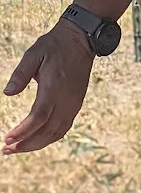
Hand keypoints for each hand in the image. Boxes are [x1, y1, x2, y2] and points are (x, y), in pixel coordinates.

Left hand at [3, 18, 94, 154]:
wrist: (80, 42)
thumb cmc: (54, 46)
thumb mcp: (33, 55)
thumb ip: (20, 75)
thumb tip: (7, 93)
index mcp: (54, 88)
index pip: (38, 117)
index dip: (23, 131)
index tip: (7, 139)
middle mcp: (66, 100)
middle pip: (48, 131)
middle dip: (27, 143)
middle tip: (8, 150)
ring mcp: (73, 104)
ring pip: (57, 132)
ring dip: (38, 143)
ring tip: (19, 148)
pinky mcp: (75, 105)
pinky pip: (63, 127)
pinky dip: (50, 137)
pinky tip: (37, 140)